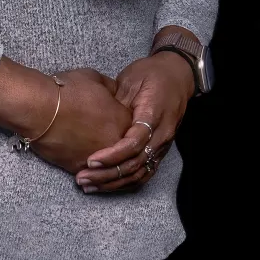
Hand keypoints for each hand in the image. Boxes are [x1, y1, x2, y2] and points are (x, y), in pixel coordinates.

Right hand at [28, 68, 134, 174]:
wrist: (40, 107)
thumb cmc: (67, 90)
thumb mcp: (95, 79)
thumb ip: (110, 88)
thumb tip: (112, 93)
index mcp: (124, 119)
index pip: (133, 126)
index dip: (121, 121)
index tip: (112, 119)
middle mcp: (116, 142)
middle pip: (122, 148)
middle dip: (114, 142)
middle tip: (102, 137)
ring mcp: (99, 158)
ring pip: (107, 166)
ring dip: (103, 163)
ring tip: (95, 161)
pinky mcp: (80, 167)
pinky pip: (89, 173)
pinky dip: (87, 171)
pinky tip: (83, 169)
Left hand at [72, 52, 194, 192]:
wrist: (176, 76)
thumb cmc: (151, 74)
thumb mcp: (131, 80)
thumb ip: (117, 103)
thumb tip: (96, 121)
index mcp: (154, 115)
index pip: (134, 143)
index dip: (112, 155)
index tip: (91, 160)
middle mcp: (161, 134)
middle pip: (135, 164)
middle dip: (108, 174)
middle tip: (82, 178)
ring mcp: (162, 145)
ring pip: (140, 173)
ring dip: (114, 183)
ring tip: (89, 185)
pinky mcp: (159, 151)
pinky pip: (144, 172)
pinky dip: (125, 182)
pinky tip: (106, 185)